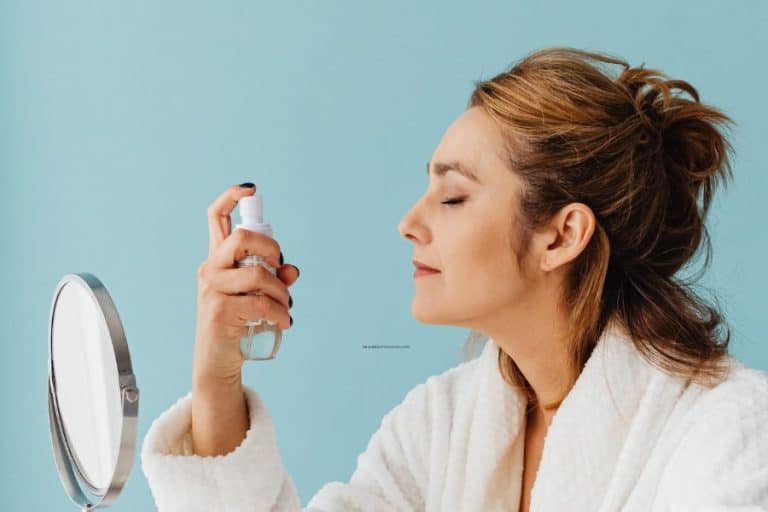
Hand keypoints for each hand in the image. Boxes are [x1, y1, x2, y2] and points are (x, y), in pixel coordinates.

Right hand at [192, 183, 299, 385]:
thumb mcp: (259, 296)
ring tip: (285, 307)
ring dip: (281, 292)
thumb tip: (292, 270)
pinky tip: (284, 322)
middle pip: (242, 237)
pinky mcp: (218, 310)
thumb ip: (275, 279)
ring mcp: (212, 289)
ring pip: (257, 274)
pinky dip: (279, 313)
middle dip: (272, 248)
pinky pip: (260, 303)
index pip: (216, 217)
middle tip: (281, 268)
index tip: (252, 189)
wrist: (218, 361)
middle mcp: (211, 268)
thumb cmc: (238, 324)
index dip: (232, 196)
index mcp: (218, 259)